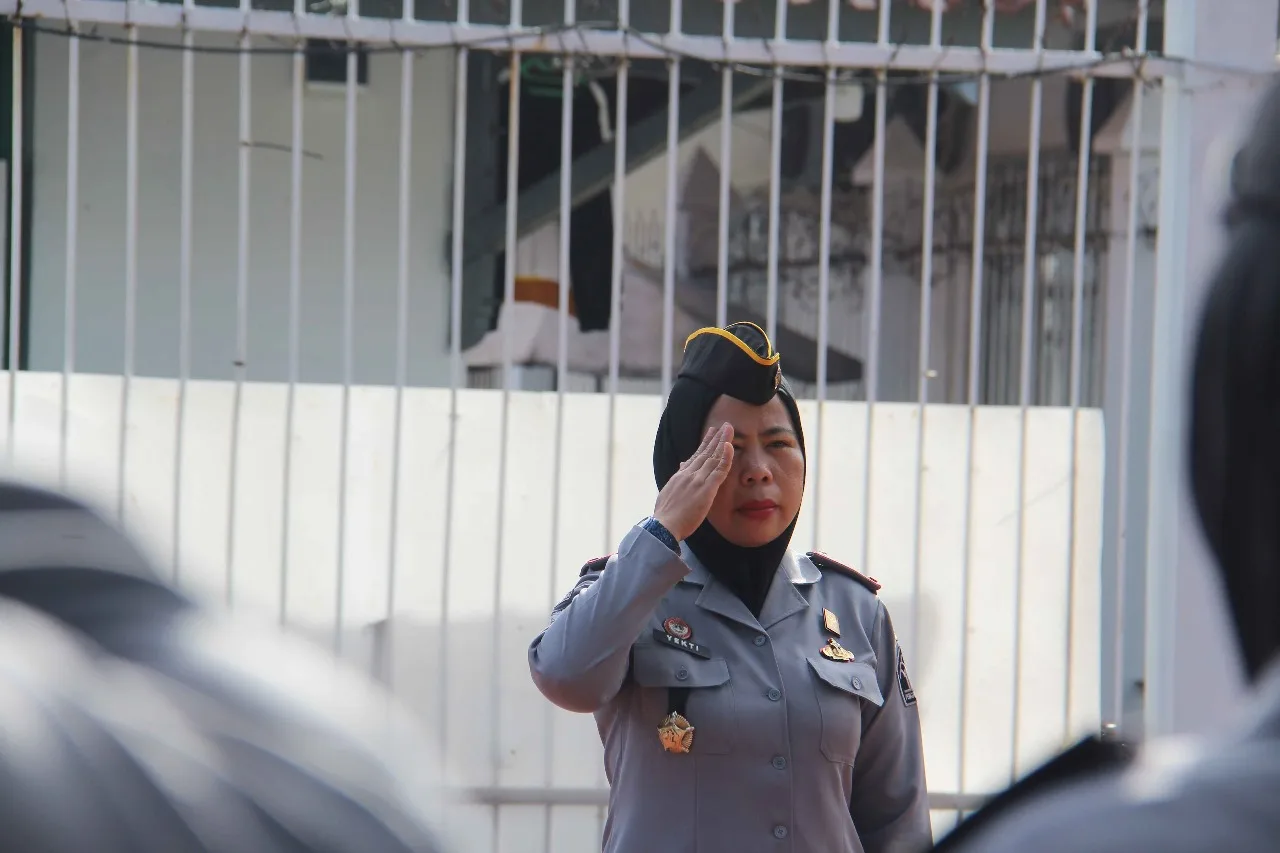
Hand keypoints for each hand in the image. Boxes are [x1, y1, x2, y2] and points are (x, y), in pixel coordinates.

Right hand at [653, 422, 733, 541]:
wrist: (663, 526)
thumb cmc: (666, 515)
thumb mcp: (669, 492)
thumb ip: (677, 479)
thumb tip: (681, 466)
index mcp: (680, 476)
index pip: (695, 456)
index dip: (704, 444)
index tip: (711, 433)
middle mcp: (689, 474)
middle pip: (705, 452)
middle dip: (715, 438)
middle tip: (724, 425)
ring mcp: (697, 480)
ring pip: (712, 457)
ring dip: (722, 441)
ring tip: (728, 428)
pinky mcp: (705, 489)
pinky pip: (718, 470)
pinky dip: (725, 457)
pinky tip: (730, 446)